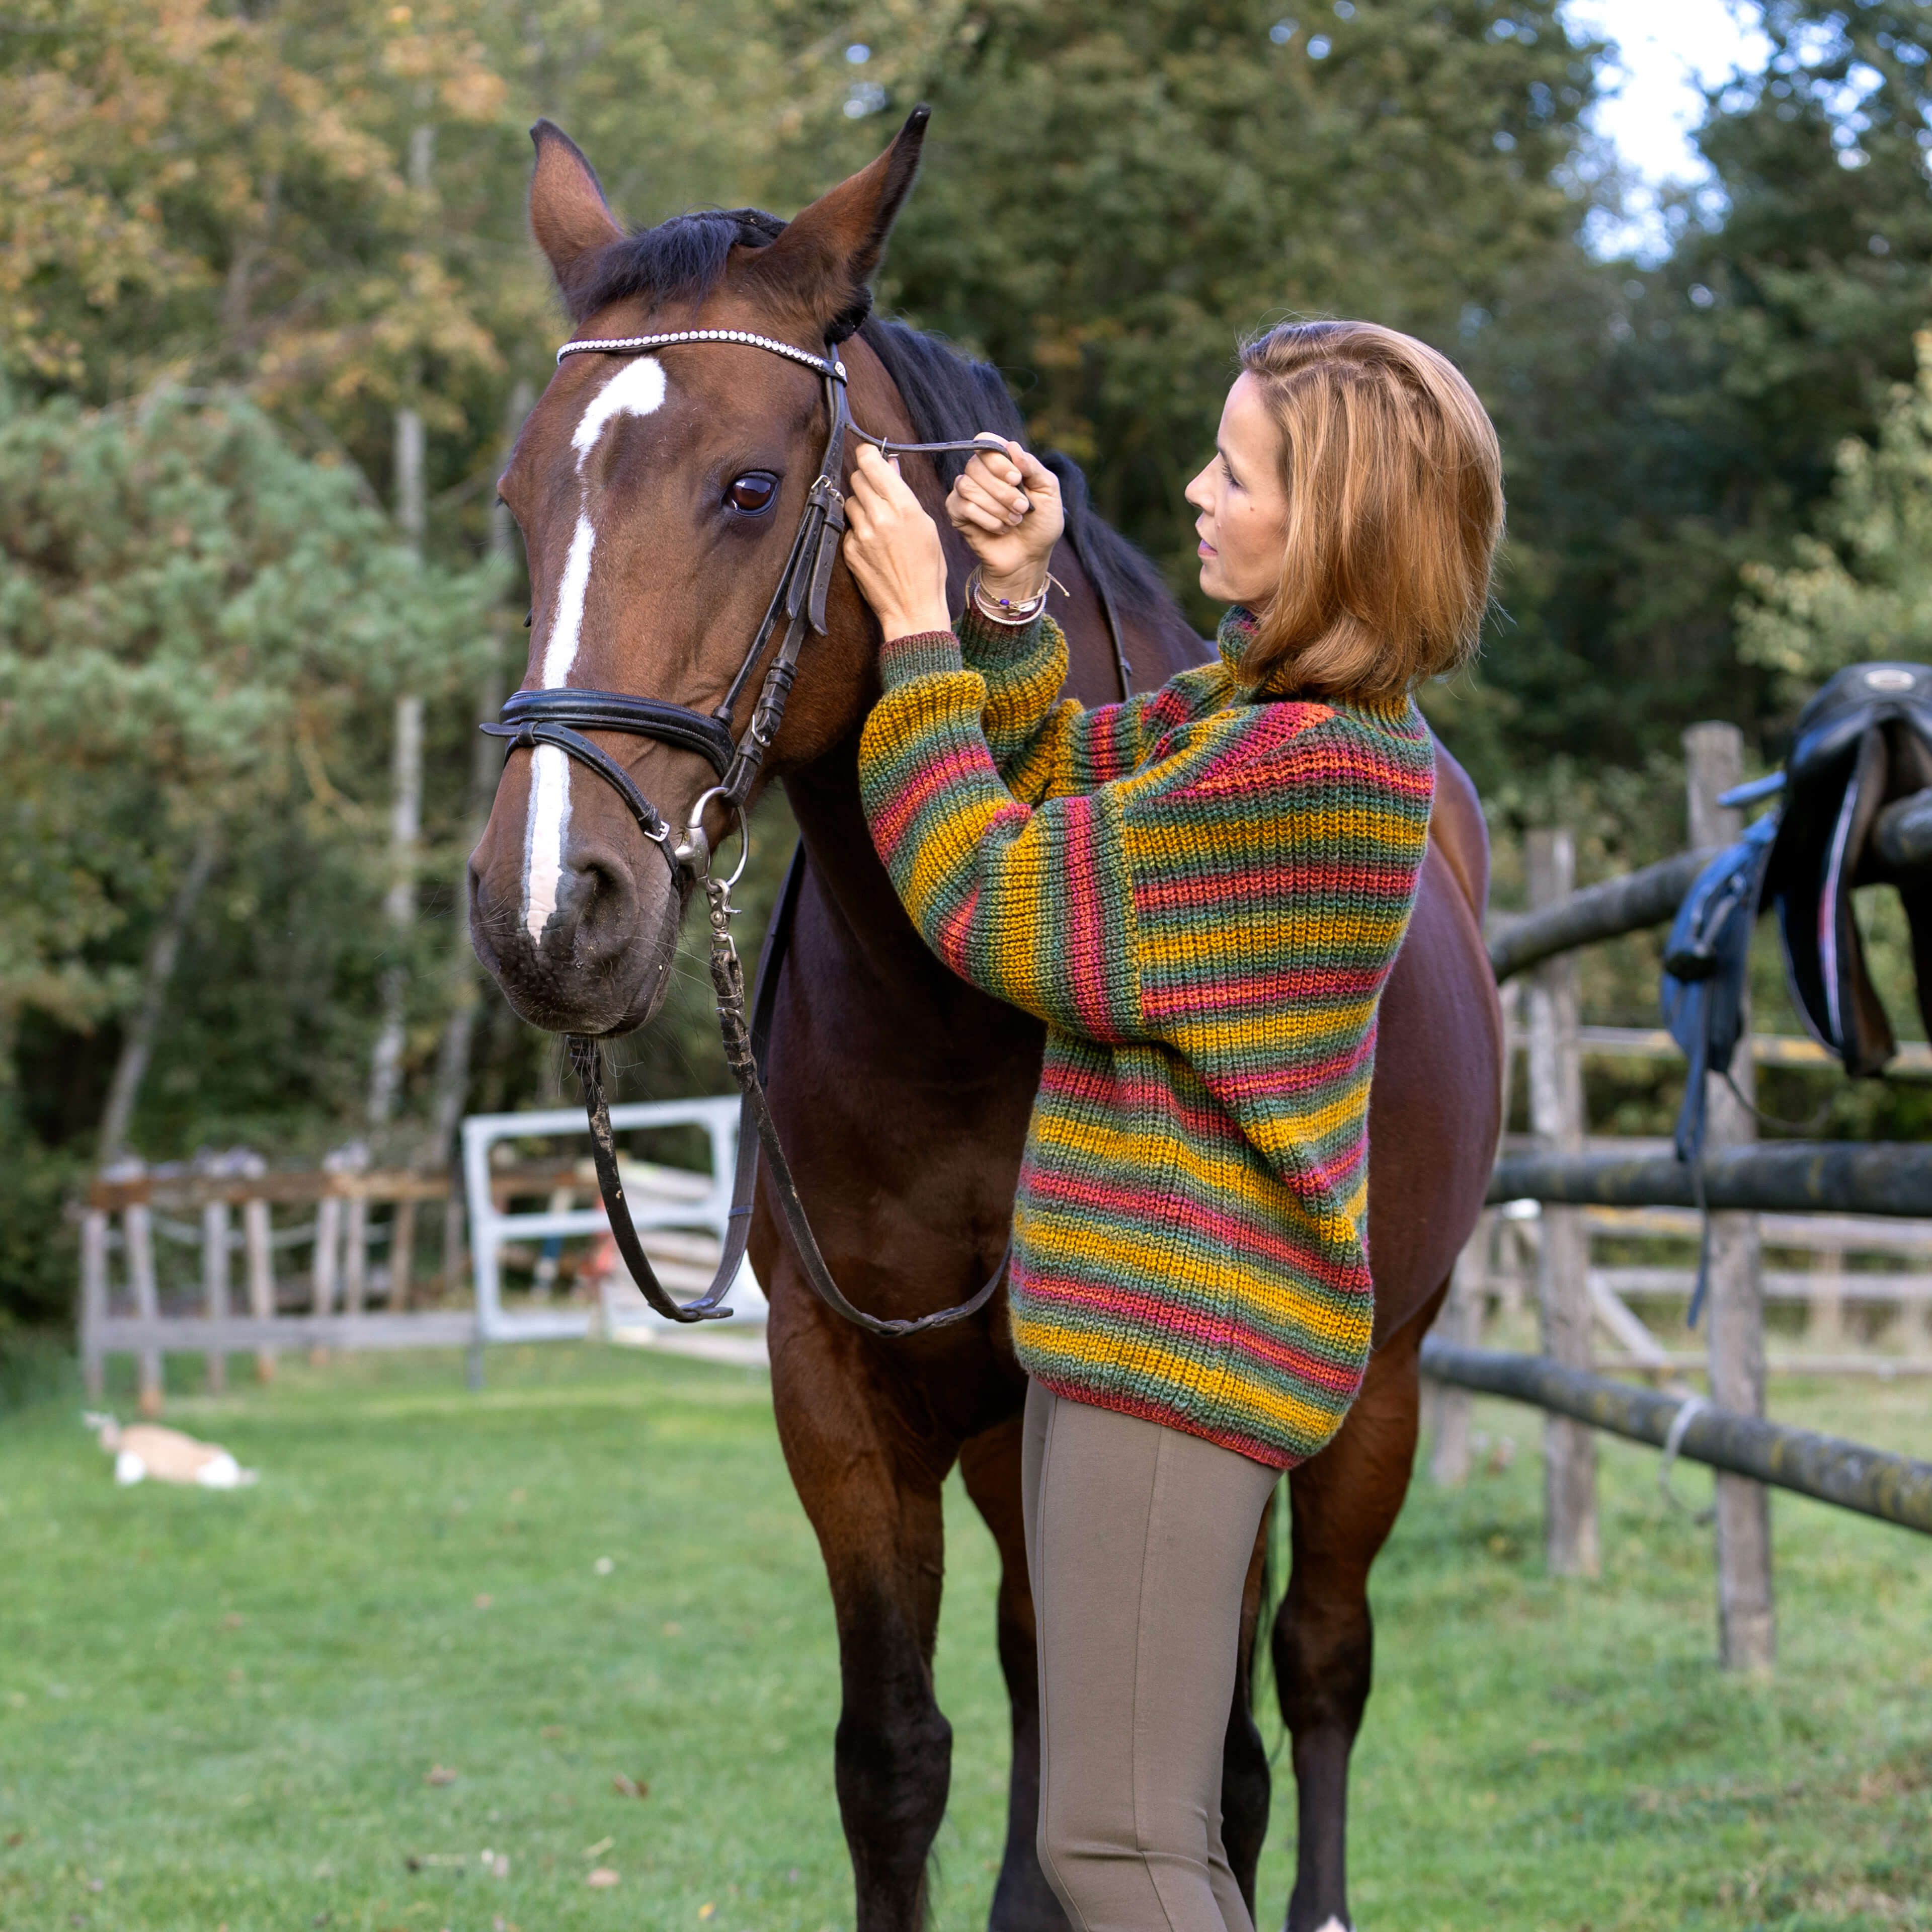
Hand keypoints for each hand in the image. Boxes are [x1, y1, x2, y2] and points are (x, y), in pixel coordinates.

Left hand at [843, 444, 951, 640]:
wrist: (913, 608)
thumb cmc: (927, 569)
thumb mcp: (926, 525)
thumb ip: (905, 494)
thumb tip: (890, 467)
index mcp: (903, 506)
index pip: (871, 463)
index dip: (868, 455)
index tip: (869, 455)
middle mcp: (879, 517)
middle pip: (858, 478)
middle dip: (867, 480)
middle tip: (878, 492)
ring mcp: (862, 534)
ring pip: (851, 501)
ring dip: (861, 505)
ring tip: (878, 522)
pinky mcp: (850, 550)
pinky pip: (849, 527)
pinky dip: (858, 530)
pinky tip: (873, 544)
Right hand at [945, 439, 1063, 600]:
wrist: (1030, 558)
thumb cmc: (1041, 524)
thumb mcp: (1048, 491)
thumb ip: (1033, 467)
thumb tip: (1012, 447)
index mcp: (1001, 462)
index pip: (985, 442)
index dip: (998, 459)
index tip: (1017, 479)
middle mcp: (980, 473)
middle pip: (975, 465)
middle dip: (1002, 490)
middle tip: (1022, 508)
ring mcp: (965, 492)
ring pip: (968, 486)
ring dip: (997, 507)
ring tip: (1014, 521)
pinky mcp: (956, 512)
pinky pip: (964, 506)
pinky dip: (987, 520)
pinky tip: (1000, 529)